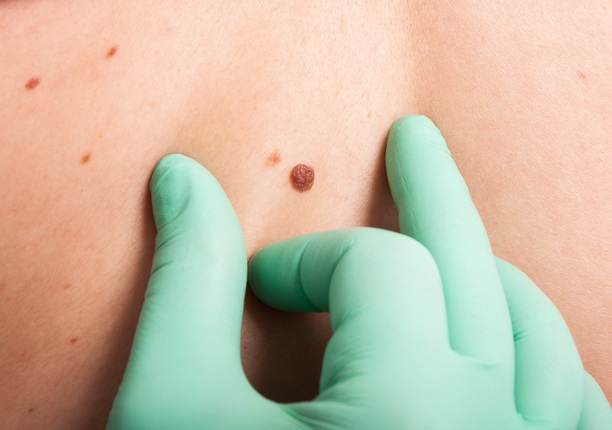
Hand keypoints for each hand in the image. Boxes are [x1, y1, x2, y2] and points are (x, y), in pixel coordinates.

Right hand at [108, 117, 610, 428]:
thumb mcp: (173, 410)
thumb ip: (185, 280)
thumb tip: (182, 176)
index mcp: (408, 413)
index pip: (373, 266)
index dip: (300, 259)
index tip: (253, 285)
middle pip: (474, 266)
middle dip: (431, 191)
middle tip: (414, 137)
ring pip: (541, 336)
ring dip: (493, 279)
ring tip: (460, 245)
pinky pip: (577, 415)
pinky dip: (547, 365)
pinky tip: (520, 348)